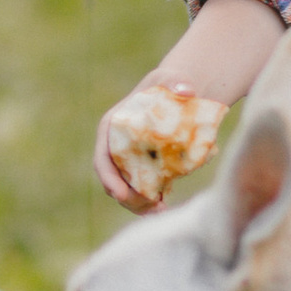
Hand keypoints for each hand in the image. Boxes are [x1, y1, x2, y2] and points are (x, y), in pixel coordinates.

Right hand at [91, 0, 284, 211]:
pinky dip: (153, 202)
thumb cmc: (169, 84)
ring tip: (160, 212)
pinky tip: (166, 209)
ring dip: (140, 205)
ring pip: (129, 189)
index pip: (103, 158)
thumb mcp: (170, 78)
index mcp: (112, 128)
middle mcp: (117, 147)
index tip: (120, 194)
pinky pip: (145, 190)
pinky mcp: (147, 168)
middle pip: (114, 180)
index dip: (108, 178)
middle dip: (127, 198)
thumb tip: (188, 91)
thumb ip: (176, 81)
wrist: (180, 93)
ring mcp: (131, 160)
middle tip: (149, 207)